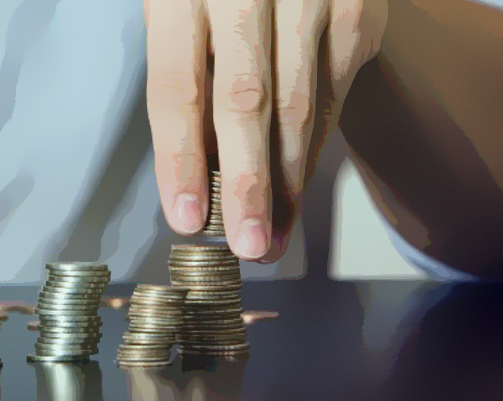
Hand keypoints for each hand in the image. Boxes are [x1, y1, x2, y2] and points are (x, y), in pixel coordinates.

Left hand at [145, 0, 387, 260]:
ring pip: (300, 105)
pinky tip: (295, 184)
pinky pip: (332, 94)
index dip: (181, 158)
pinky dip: (312, 146)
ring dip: (286, 180)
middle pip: (246, 100)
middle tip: (245, 243)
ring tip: (271, 233)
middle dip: (247, 183)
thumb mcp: (180, 5)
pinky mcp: (355, 10)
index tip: (185, 216)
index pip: (177, 85)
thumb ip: (186, 69)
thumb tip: (197, 166)